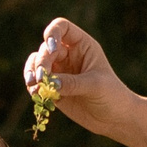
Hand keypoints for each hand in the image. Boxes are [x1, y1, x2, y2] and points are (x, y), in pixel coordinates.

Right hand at [24, 18, 132, 135]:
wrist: (114, 119)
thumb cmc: (112, 96)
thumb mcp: (95, 86)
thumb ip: (72, 83)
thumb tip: (49, 83)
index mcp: (82, 45)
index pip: (62, 28)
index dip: (52, 33)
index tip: (51, 48)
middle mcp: (68, 55)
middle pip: (45, 49)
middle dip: (41, 62)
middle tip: (42, 78)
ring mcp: (60, 71)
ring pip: (36, 63)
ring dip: (31, 72)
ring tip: (32, 85)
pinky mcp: (53, 88)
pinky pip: (36, 82)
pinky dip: (33, 86)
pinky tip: (36, 94)